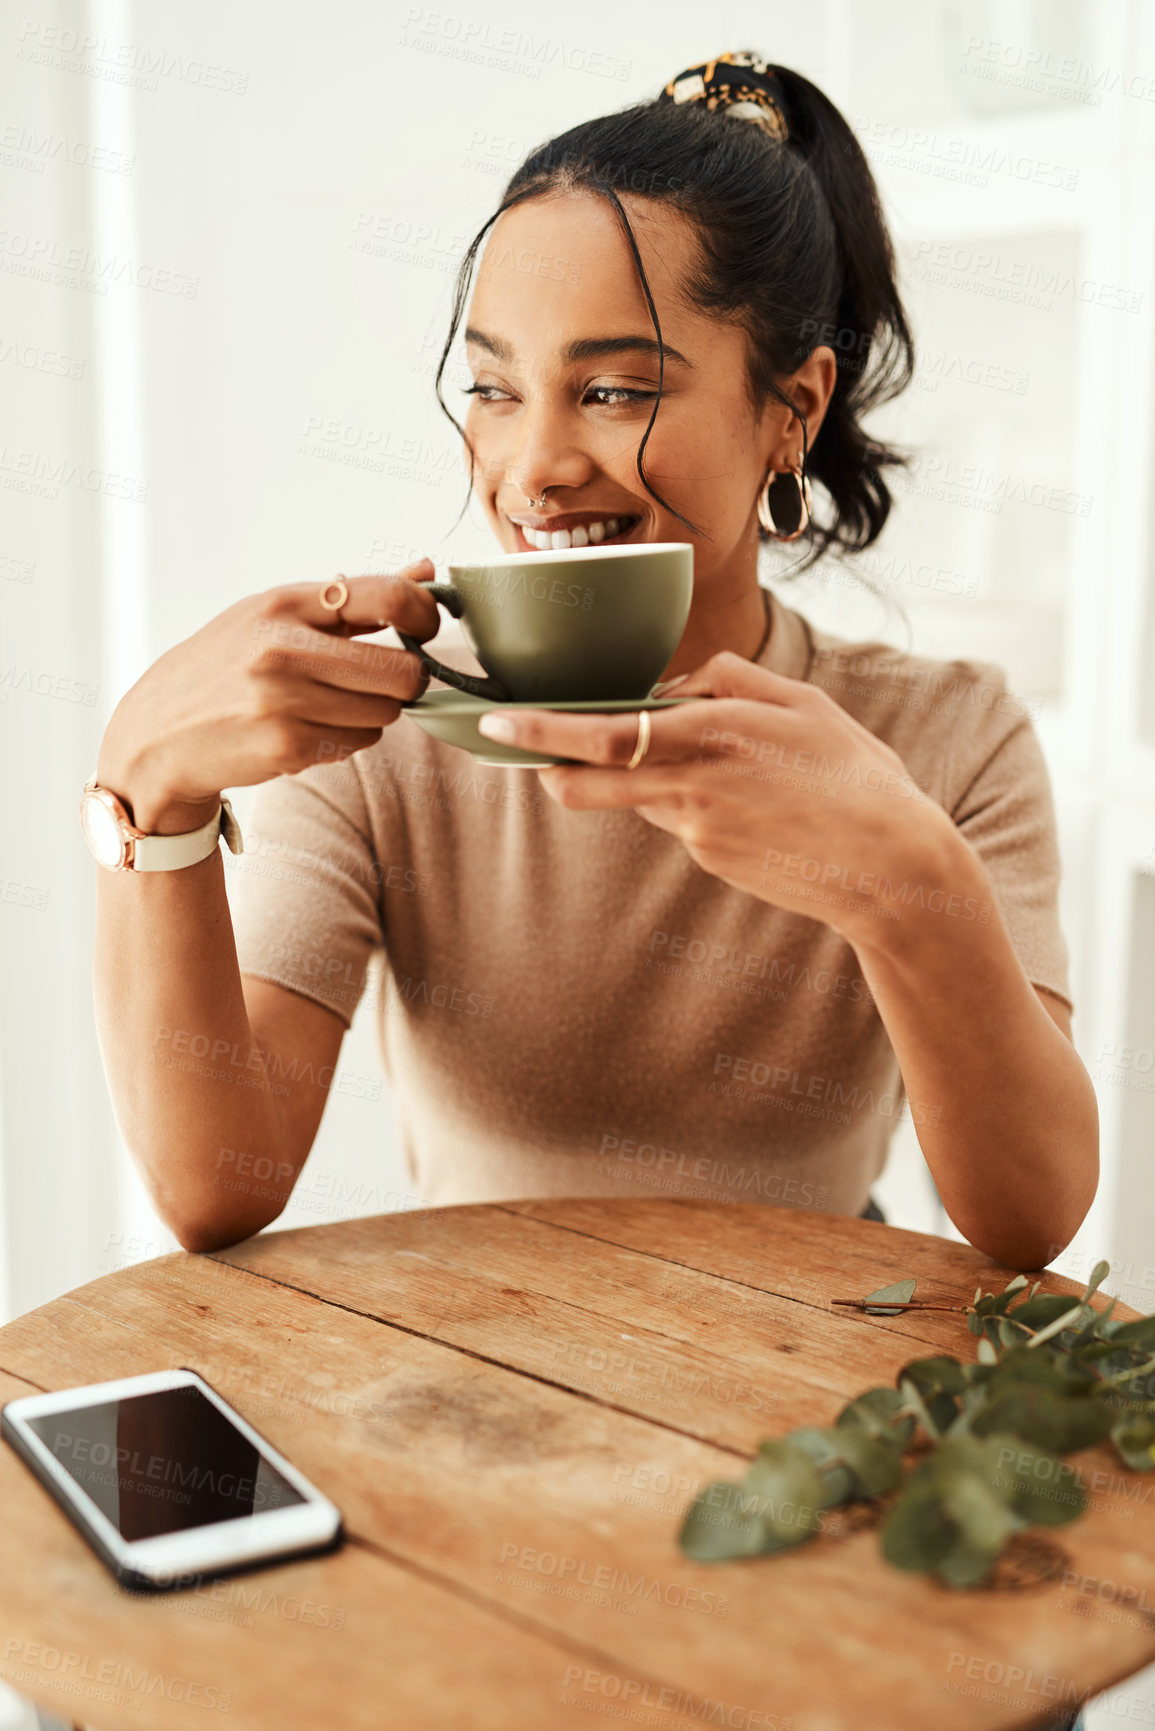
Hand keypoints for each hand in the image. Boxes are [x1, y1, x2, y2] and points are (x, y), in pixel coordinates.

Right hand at [97, 562, 440, 832]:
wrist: (160, 733)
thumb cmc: (224, 668)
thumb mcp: (275, 616)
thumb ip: (353, 598)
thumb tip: (426, 571)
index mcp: (283, 603)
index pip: (387, 597)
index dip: (423, 615)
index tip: (424, 629)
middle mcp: (283, 647)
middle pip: (402, 671)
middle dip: (405, 680)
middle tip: (381, 681)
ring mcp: (285, 699)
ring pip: (386, 712)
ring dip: (372, 713)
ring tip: (328, 705)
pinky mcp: (288, 745)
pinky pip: (359, 743)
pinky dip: (347, 739)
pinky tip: (308, 729)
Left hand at [477, 650, 954, 945]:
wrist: (891, 871)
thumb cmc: (856, 777)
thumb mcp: (803, 703)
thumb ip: (731, 680)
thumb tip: (677, 682)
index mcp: (716, 733)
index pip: (606, 731)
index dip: (544, 732)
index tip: (498, 722)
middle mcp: (694, 785)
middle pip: (590, 779)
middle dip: (544, 763)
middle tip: (509, 742)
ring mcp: (698, 830)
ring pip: (637, 794)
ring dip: (634, 775)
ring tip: (704, 763)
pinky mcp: (709, 857)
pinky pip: (678, 817)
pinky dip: (689, 799)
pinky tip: (749, 801)